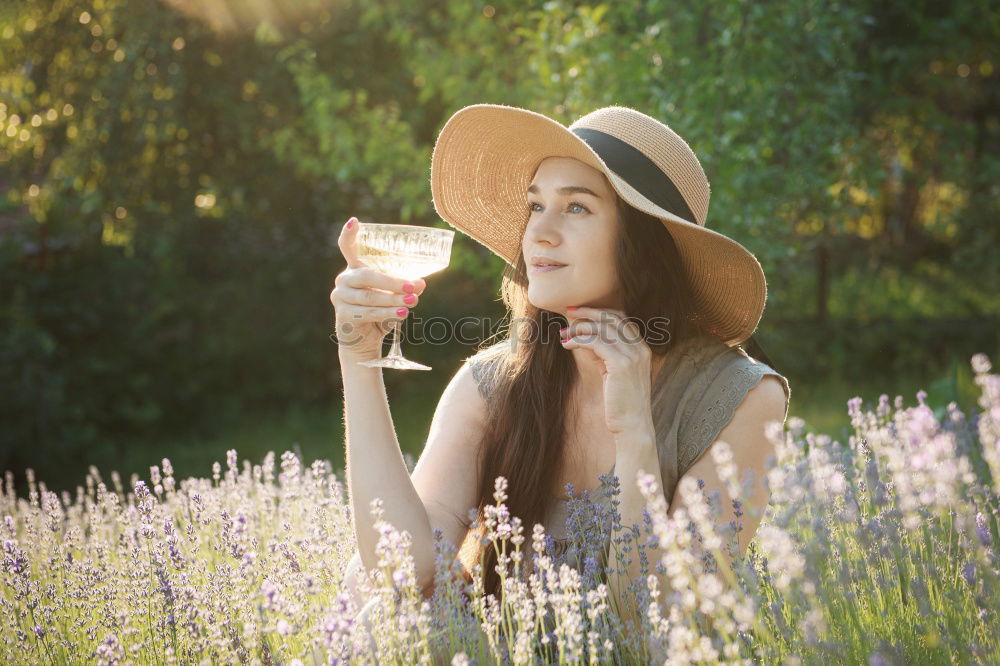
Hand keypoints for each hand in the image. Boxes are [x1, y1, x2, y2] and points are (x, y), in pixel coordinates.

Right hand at [331, 216, 425, 361]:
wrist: (364, 340)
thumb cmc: (380, 312)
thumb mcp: (394, 297)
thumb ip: (406, 287)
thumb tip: (420, 282)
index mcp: (355, 268)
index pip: (347, 247)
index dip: (349, 234)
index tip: (354, 221)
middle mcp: (344, 279)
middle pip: (367, 275)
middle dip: (392, 281)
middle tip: (412, 286)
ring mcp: (340, 297)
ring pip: (370, 297)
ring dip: (394, 300)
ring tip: (412, 302)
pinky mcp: (343, 315)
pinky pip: (368, 313)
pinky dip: (388, 314)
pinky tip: (402, 314)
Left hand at [560, 306, 654, 438]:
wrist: (633, 427)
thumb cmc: (621, 403)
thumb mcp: (613, 373)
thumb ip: (604, 354)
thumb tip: (584, 338)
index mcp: (642, 349)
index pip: (621, 318)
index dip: (600, 312)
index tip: (580, 312)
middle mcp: (640, 348)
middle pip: (613, 318)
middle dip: (589, 312)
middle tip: (569, 312)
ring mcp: (633, 355)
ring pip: (603, 328)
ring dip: (580, 327)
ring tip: (564, 333)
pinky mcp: (621, 364)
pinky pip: (596, 342)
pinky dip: (579, 339)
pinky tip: (567, 344)